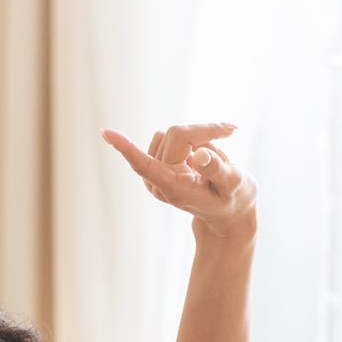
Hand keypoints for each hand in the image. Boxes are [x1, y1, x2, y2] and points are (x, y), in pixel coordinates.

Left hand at [102, 122, 257, 244]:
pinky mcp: (158, 162)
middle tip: (229, 134)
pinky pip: (175, 136)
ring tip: (214, 159)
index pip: (145, 164)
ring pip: (175, 132)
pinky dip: (194, 139)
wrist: (228, 210)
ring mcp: (156, 172)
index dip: (127, 148)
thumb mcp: (234, 184)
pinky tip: (203, 156)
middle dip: (204, 132)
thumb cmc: (233, 199)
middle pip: (176, 135)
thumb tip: (198, 153)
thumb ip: (216, 169)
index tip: (106, 132)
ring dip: (200, 137)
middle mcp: (158, 180)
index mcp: (173, 187)